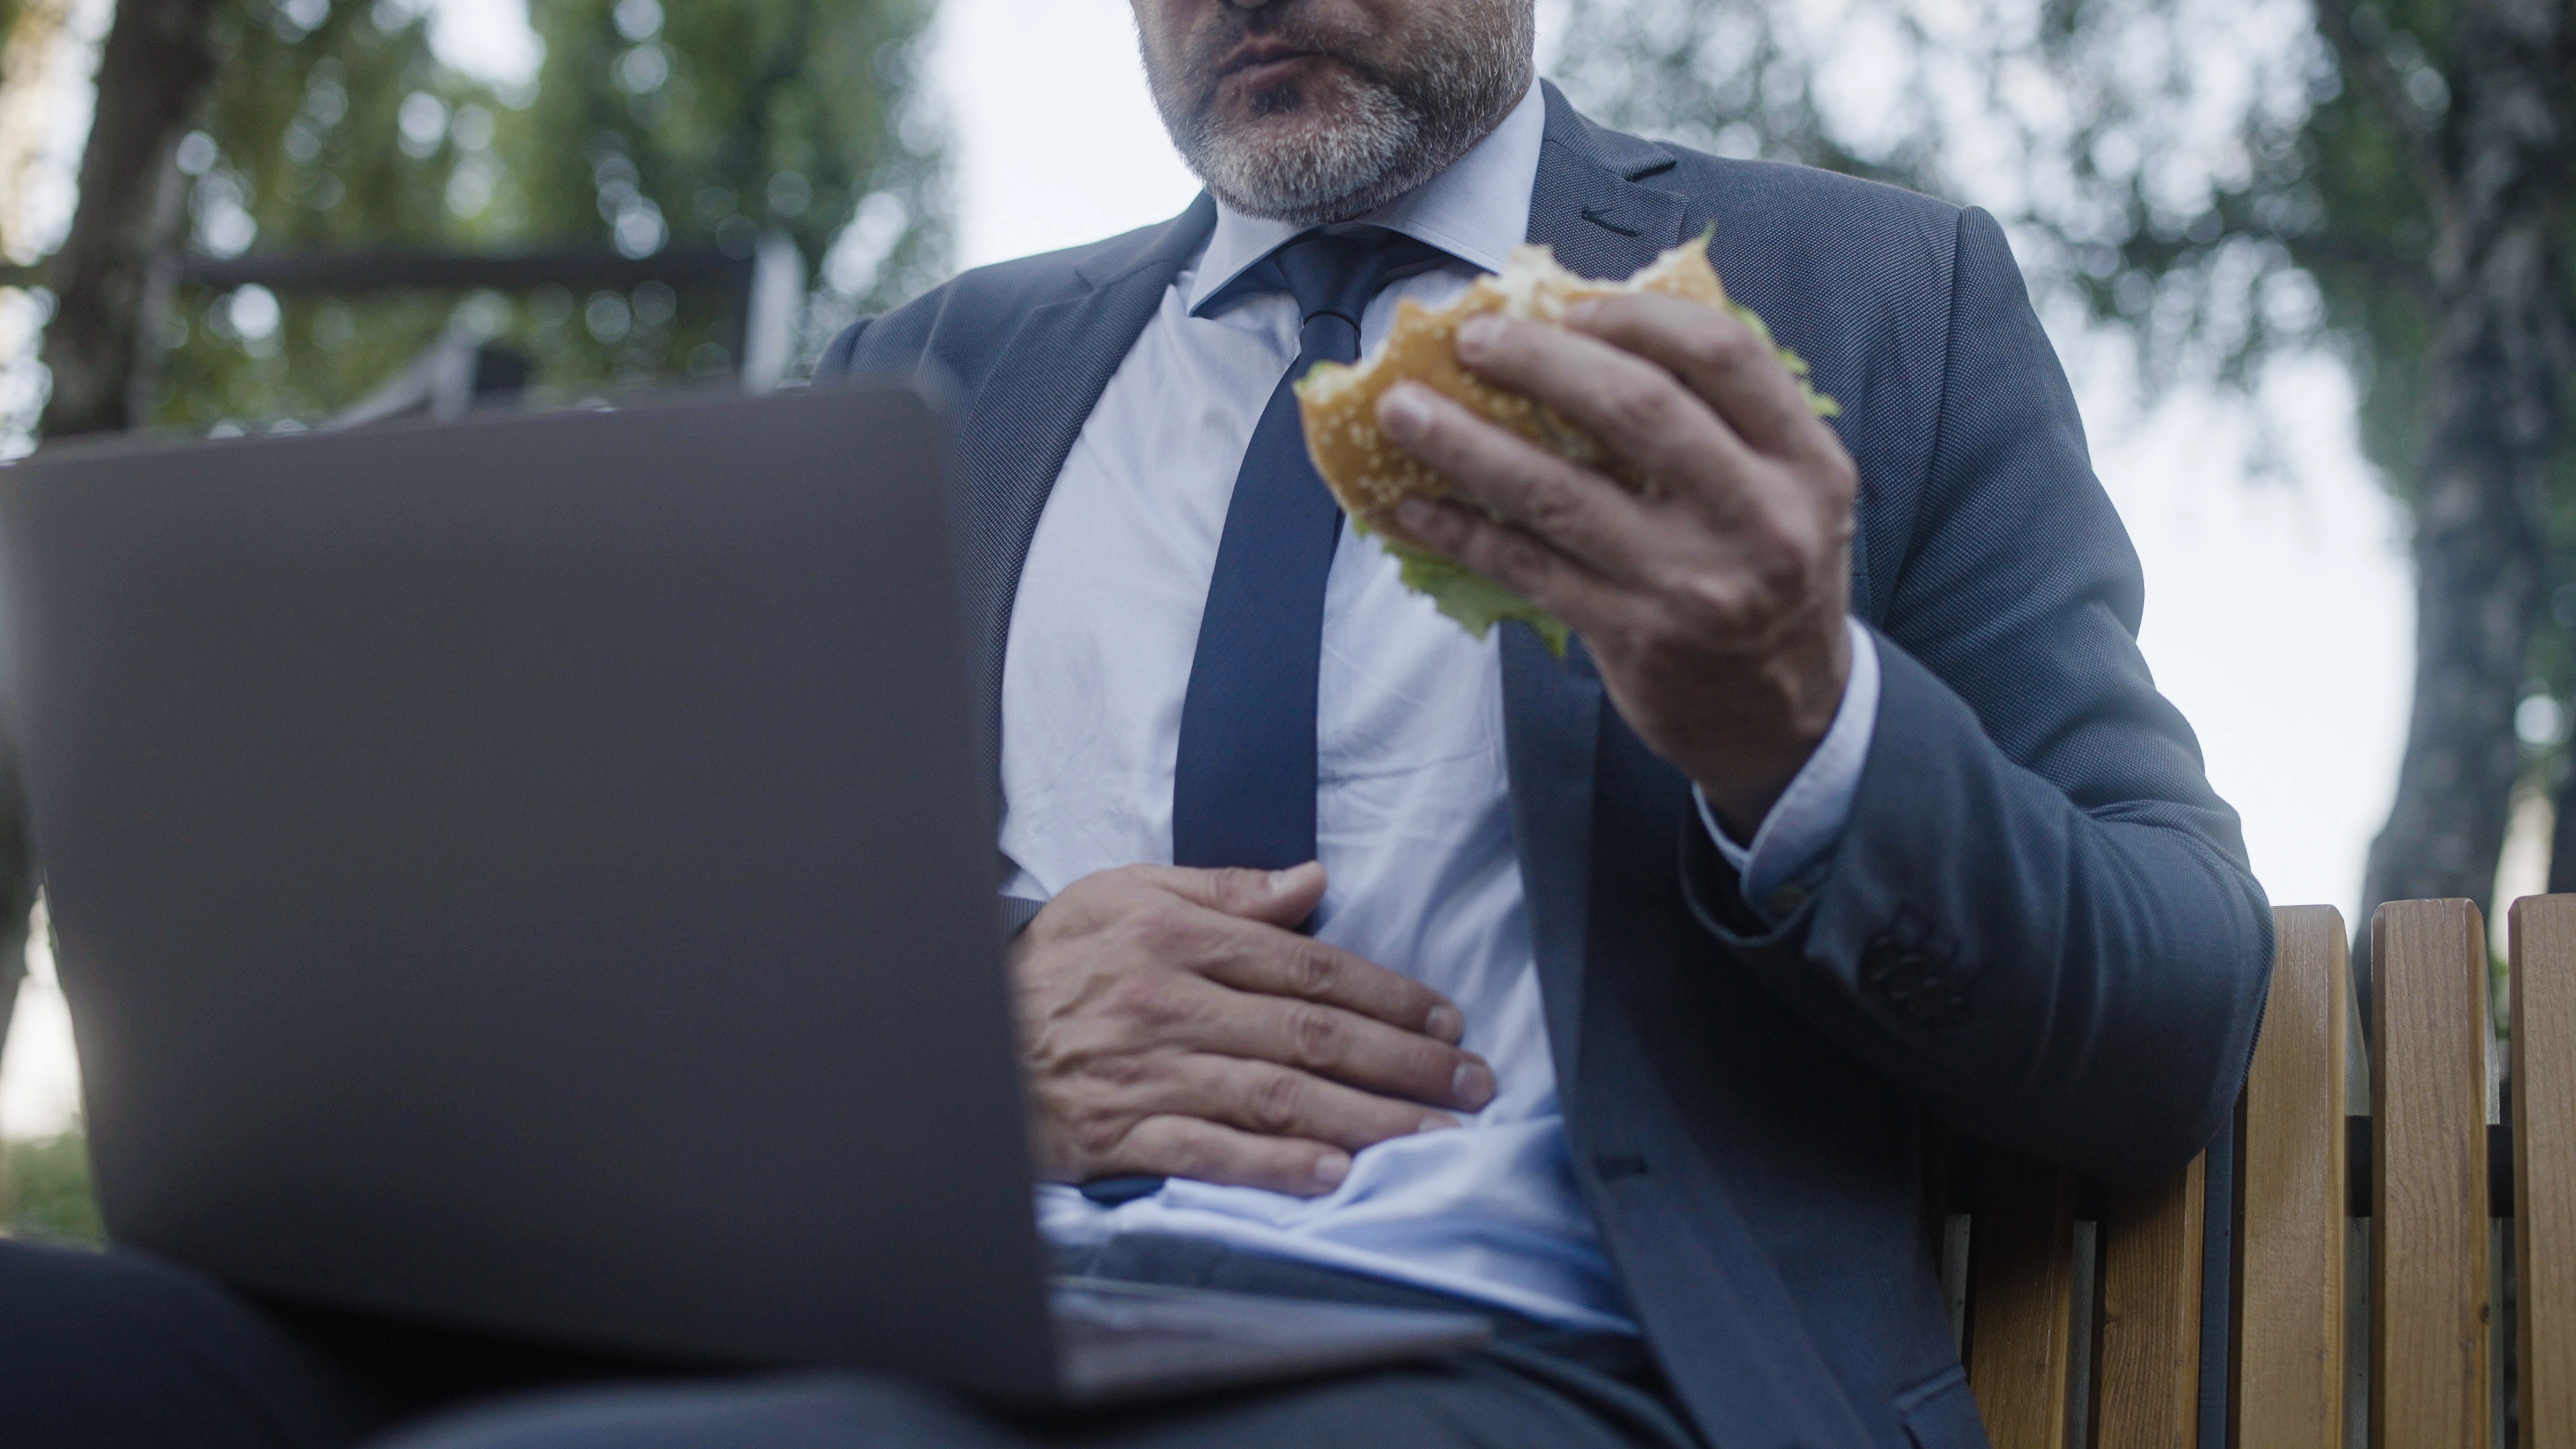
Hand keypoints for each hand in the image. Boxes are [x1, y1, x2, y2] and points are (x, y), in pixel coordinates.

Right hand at [1010, 861, 1494, 1195]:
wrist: (956, 1027)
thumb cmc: (1053, 961)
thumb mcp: (1124, 893)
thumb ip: (1225, 892)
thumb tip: (1313, 884)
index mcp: (1175, 937)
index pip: (1306, 967)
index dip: (1386, 995)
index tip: (1446, 1019)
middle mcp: (1168, 1004)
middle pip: (1309, 1035)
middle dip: (1403, 1064)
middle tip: (1472, 1086)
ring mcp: (1145, 1073)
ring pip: (1276, 1097)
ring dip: (1366, 1120)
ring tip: (1434, 1138)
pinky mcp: (1119, 1134)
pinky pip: (1211, 1153)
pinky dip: (1275, 1166)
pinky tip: (1334, 1176)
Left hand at [1374, 296, 1857, 835]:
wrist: (1785, 716)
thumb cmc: (1768, 577)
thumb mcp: (1785, 492)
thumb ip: (1718, 420)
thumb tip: (1581, 333)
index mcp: (1805, 462)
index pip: (1726, 355)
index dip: (1640, 318)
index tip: (1570, 308)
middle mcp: (1758, 519)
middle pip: (1638, 410)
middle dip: (1539, 362)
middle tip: (1469, 340)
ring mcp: (1693, 583)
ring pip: (1560, 494)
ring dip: (1468, 445)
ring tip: (1402, 412)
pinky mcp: (1635, 636)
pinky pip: (1530, 570)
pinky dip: (1465, 533)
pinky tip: (1414, 508)